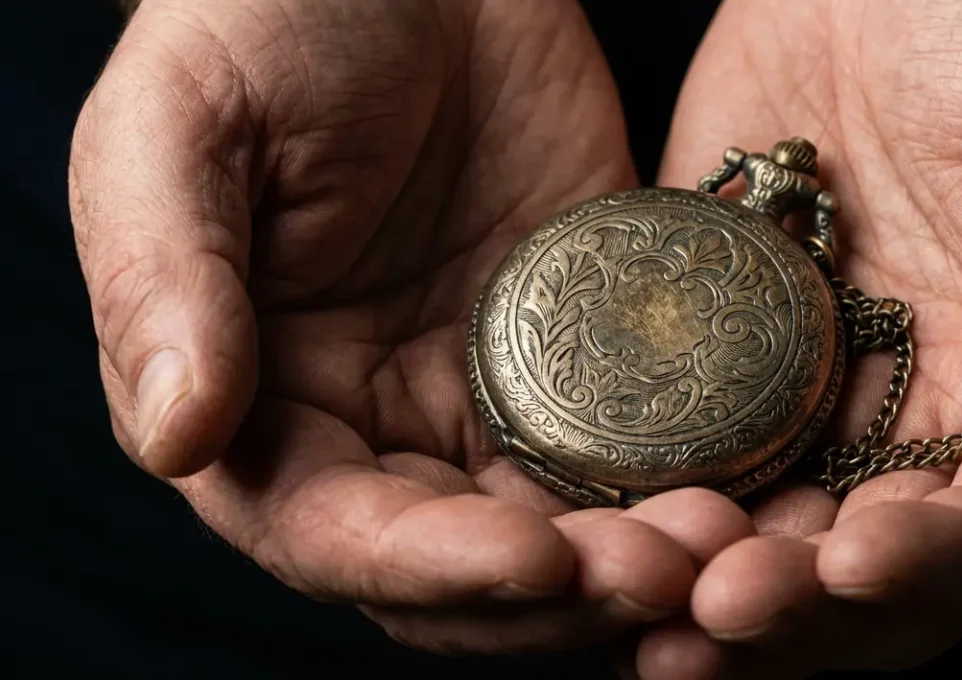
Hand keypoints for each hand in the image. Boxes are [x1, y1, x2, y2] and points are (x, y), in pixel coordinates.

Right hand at [70, 0, 754, 653]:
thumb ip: (165, 280)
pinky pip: (637, 441)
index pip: (331, 537)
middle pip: (463, 565)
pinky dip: (688, 477)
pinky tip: (751, 481)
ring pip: (562, 527)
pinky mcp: (584, 352)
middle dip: (562, 589)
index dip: (426, 568)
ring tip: (727, 540)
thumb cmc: (267, 18)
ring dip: (639, 555)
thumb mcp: (185, 126)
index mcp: (263, 402)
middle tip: (669, 569)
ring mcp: (487, 395)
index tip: (532, 559)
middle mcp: (375, 425)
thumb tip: (178, 437)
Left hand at [630, 0, 961, 676]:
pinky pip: (681, 456)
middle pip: (877, 572)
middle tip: (727, 608)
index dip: (947, 561)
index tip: (865, 556)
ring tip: (650, 614)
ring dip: (714, 593)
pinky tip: (595, 537)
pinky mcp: (717, 362)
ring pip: (772, 539)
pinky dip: (644, 509)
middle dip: (807, 606)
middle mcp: (928, 418)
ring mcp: (817, 399)